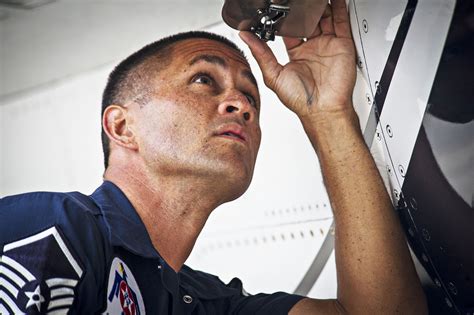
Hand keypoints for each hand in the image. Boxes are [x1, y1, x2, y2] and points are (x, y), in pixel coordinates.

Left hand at [239, 0, 355, 122]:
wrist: (323, 109)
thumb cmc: (301, 100)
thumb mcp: (273, 75)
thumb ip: (261, 54)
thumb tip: (246, 37)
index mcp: (296, 54)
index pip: (289, 29)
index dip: (284, 18)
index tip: (276, 7)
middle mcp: (313, 48)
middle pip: (307, 20)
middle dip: (302, 9)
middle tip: (294, 0)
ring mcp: (328, 45)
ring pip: (324, 17)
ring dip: (318, 5)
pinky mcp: (342, 44)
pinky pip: (341, 21)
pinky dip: (339, 7)